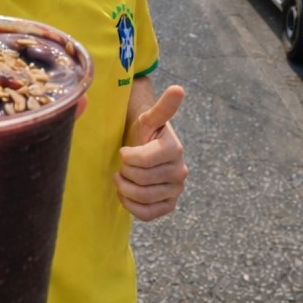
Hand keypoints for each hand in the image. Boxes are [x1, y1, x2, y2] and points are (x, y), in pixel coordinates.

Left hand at [116, 84, 186, 221]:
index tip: (124, 151)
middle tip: (122, 166)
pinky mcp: (169, 205)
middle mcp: (180, 171)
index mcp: (175, 149)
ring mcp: (176, 190)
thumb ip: (163, 107)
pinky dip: (132, 206)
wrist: (144, 149)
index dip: (126, 157)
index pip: (142, 160)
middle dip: (125, 173)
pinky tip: (126, 194)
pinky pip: (148, 214)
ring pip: (143, 198)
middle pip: (141, 180)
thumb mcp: (149, 118)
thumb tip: (178, 89)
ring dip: (125, 189)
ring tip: (122, 178)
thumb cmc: (143, 133)